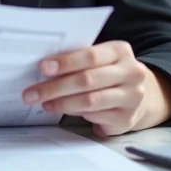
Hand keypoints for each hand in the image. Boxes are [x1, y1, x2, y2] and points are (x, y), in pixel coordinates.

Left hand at [22, 41, 170, 136]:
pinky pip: (94, 116)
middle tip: (32, 92)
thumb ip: (79, 60)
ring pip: (89, 101)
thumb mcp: (100, 60)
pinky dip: (75, 114)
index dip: (65, 62)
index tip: (43, 67)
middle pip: (87, 80)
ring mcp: (132, 97)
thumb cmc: (109, 73)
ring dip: (62, 103)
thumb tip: (45, 68)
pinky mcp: (126, 118)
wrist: (138, 96)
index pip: (90, 56)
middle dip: (55, 87)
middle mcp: (131, 73)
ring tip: (44, 103)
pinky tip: (62, 111)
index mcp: (121, 51)